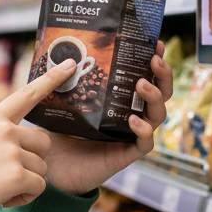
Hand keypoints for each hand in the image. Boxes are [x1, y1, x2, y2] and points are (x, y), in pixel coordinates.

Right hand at [0, 59, 77, 208]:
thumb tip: (21, 140)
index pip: (27, 95)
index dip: (51, 79)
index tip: (71, 64)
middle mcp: (3, 130)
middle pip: (43, 141)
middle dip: (33, 159)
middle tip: (9, 173)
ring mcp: (10, 151)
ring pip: (42, 167)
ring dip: (27, 182)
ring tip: (1, 187)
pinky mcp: (16, 174)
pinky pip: (38, 187)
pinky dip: (26, 197)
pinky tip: (5, 198)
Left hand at [40, 40, 173, 195]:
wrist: (49, 167)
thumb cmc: (56, 133)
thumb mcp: (61, 102)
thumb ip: (65, 82)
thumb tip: (65, 58)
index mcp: (118, 101)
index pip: (143, 78)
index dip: (152, 62)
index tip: (156, 43)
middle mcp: (129, 116)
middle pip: (159, 94)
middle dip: (162, 75)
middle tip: (155, 60)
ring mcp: (129, 136)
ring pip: (157, 116)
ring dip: (154, 98)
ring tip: (141, 85)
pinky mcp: (125, 156)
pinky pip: (144, 144)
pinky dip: (143, 131)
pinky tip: (135, 121)